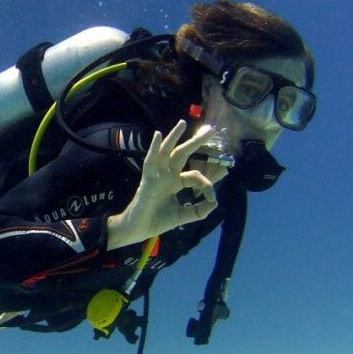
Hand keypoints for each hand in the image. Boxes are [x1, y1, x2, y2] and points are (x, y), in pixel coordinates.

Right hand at [106, 120, 218, 250]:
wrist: (138, 230)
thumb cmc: (156, 222)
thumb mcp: (183, 216)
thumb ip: (198, 211)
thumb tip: (214, 203)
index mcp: (174, 183)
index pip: (195, 175)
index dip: (207, 184)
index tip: (212, 198)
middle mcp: (166, 176)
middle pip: (182, 154)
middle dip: (196, 142)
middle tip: (210, 130)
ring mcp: (156, 176)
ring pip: (166, 152)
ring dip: (173, 137)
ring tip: (182, 123)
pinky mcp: (147, 180)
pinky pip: (150, 161)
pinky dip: (153, 148)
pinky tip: (157, 135)